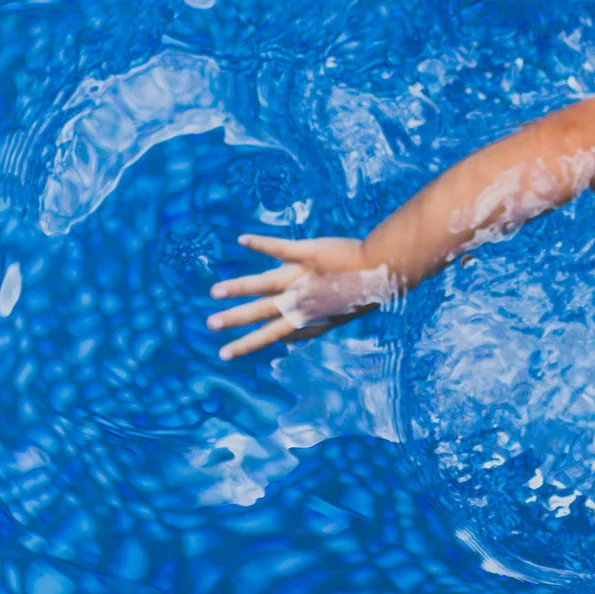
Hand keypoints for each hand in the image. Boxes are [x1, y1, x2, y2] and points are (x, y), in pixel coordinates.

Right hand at [205, 235, 396, 359]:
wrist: (383, 272)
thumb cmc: (360, 295)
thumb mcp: (334, 319)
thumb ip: (308, 330)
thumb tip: (287, 344)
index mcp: (304, 316)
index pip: (270, 334)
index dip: (249, 344)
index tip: (226, 353)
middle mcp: (299, 299)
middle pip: (261, 311)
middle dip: (235, 320)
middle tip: (210, 325)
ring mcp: (301, 276)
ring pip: (263, 283)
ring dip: (239, 287)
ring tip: (215, 291)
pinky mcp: (307, 253)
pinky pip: (280, 247)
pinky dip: (261, 243)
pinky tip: (241, 240)